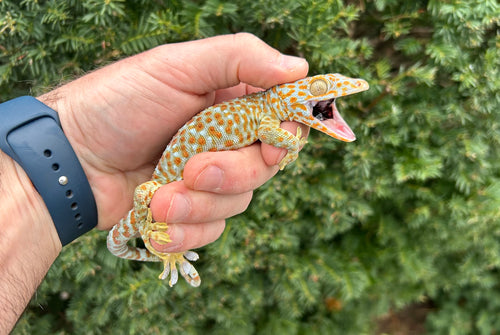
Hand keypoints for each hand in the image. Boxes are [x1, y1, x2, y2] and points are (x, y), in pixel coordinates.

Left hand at [39, 33, 308, 251]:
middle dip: (231, 174)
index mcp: (230, 101)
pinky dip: (188, 230)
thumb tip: (299, 68)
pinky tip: (159, 219)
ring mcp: (209, 178)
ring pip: (239, 201)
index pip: (282, 119)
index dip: (285, 136)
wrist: (69, 159)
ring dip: (200, 205)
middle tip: (193, 171)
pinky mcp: (191, 211)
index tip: (271, 146)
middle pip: (265, 166)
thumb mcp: (175, 66)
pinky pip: (213, 230)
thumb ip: (239, 58)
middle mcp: (226, 140)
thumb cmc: (117, 104)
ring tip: (160, 198)